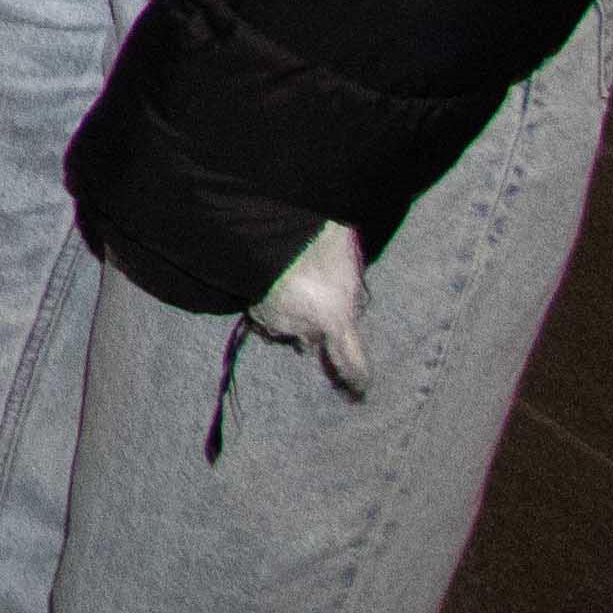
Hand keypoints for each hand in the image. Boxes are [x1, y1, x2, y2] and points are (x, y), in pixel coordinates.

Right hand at [247, 224, 370, 395]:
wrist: (275, 220)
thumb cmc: (323, 239)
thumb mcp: (348, 270)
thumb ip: (347, 298)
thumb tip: (344, 311)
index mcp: (335, 317)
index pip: (351, 360)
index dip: (356, 378)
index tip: (359, 392)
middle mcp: (304, 326)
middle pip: (314, 340)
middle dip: (317, 331)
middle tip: (319, 311)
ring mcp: (276, 317)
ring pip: (288, 330)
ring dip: (293, 319)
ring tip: (295, 294)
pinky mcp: (253, 305)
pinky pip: (267, 318)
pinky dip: (272, 310)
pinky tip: (275, 292)